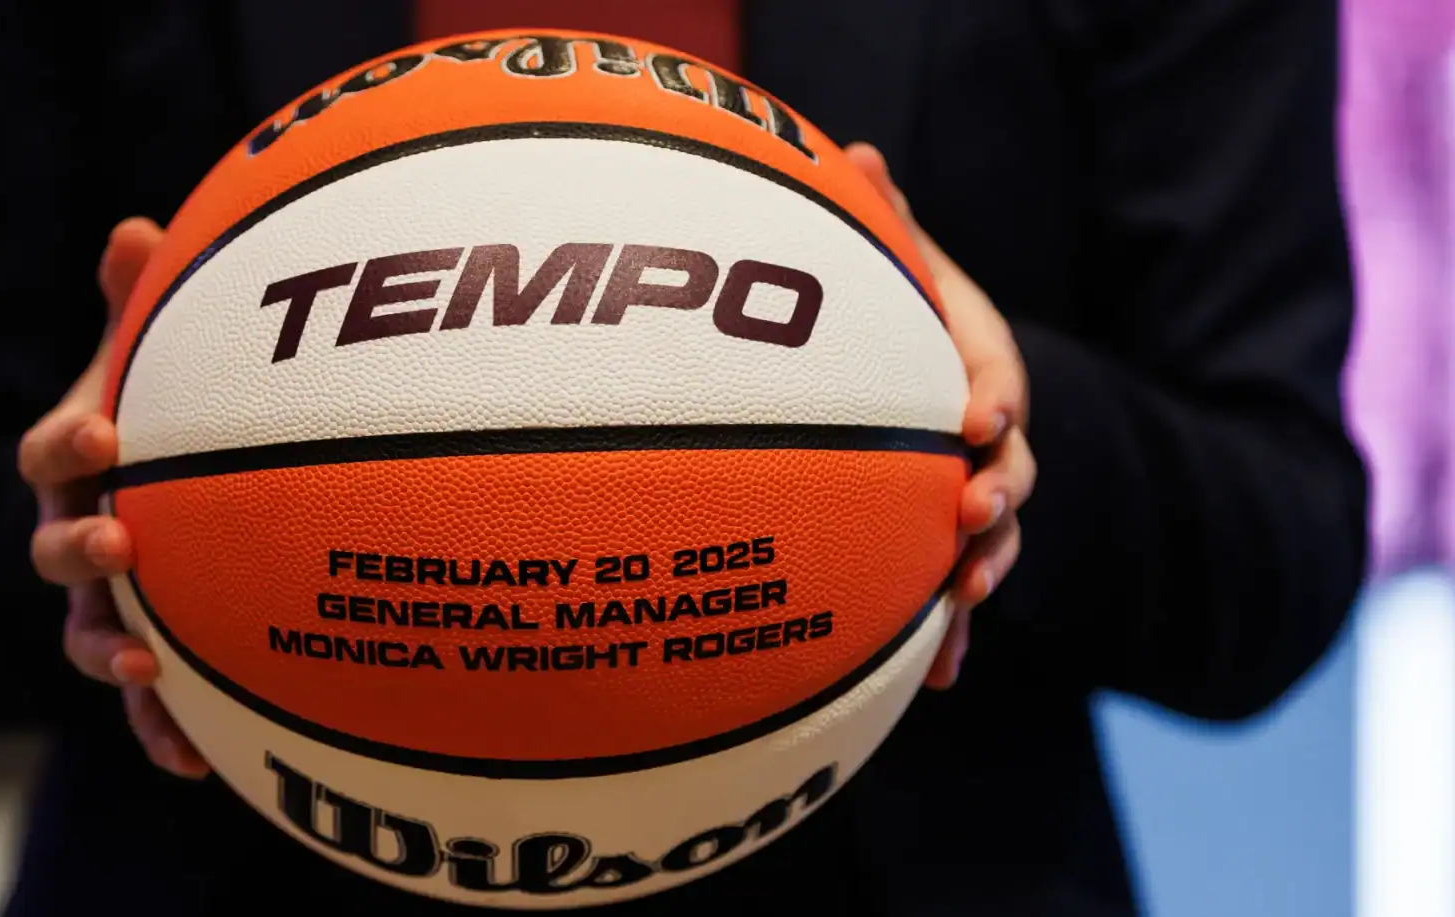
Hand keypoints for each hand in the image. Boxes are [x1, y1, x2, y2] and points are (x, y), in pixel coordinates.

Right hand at [18, 216, 209, 777]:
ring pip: (87, 637)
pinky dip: (160, 732)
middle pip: (54, 552)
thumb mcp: (146, 355)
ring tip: (150, 670)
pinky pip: (143, 706)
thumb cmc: (157, 411)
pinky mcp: (143, 657)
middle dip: (80, 552)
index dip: (67, 442)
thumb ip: (143, 304)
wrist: (154, 488)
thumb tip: (141, 228)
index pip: (49, 454)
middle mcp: (74, 538)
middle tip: (121, 544)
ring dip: (112, 654)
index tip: (103, 429)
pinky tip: (199, 764)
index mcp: (73, 465)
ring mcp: (102, 605)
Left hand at [845, 144, 1036, 689]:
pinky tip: (935, 676)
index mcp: (968, 356)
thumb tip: (857, 155)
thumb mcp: (880, 259)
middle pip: (1012, 459)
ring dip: (983, 566)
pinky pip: (953, 588)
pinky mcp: (944, 542)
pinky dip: (948, 630)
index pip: (994, 367)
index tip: (975, 417)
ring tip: (960, 600)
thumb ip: (876, 221)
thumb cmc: (880, 304)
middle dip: (1000, 489)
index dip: (993, 392)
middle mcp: (983, 428)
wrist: (892, 369)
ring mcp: (971, 489)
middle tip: (974, 511)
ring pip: (993, 534)